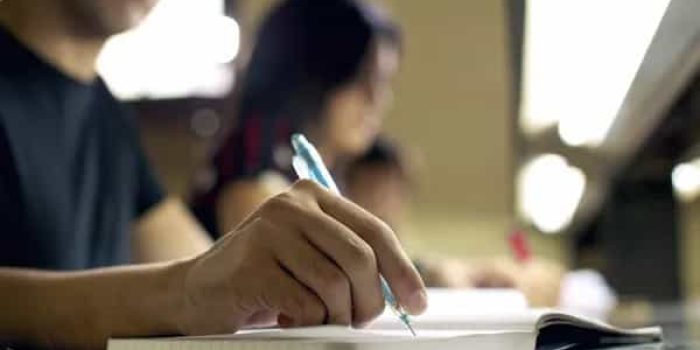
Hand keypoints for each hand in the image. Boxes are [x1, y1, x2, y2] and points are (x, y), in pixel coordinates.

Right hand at [176, 180, 426, 334]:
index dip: (402, 270)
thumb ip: (350, 260)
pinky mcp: (252, 264)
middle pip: (360, 258)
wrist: (197, 291)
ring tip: (316, 318)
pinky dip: (304, 322)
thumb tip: (404, 293)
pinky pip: (304, 305)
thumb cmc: (266, 277)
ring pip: (334, 286)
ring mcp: (268, 231)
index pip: (374, 231)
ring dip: (335, 316)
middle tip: (361, 321)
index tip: (417, 303)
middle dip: (371, 301)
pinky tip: (285, 317)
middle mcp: (292, 205)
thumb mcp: (311, 256)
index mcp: (313, 196)